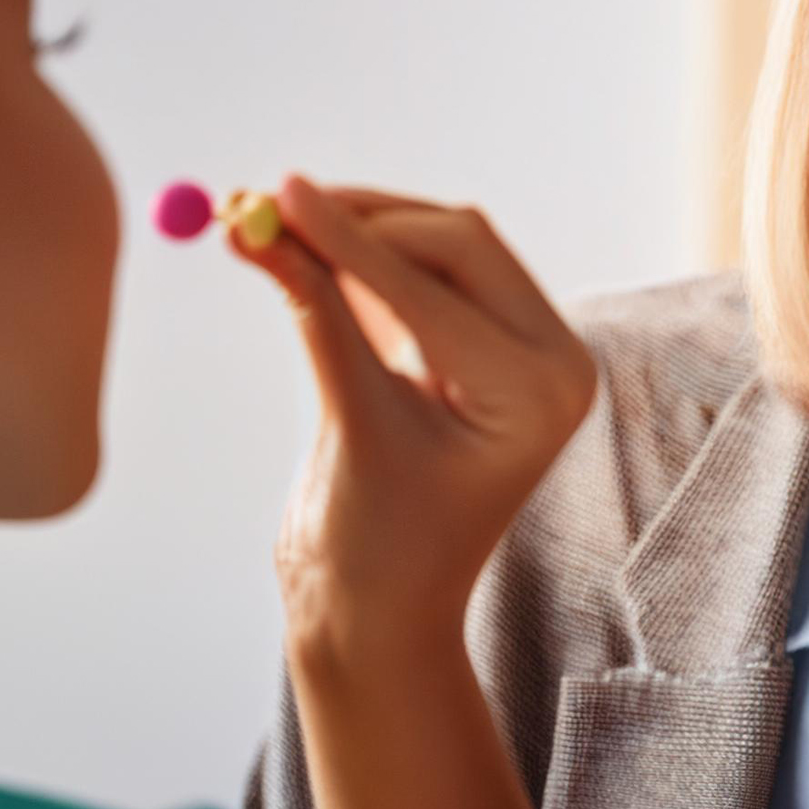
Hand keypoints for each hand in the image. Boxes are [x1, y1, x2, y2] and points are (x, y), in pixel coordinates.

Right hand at [232, 175, 597, 651]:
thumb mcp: (350, 425)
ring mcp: (515, 348)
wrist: (377, 614)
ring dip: (352, 230)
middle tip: (265, 201)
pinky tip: (293, 245)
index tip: (279, 195)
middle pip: (454, 243)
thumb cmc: (374, 546)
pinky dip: (355, 257)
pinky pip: (414, 274)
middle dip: (357, 223)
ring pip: (433, 246)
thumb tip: (260, 221)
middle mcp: (547, 359)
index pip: (442, 285)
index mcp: (542, 389)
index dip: (352, 238)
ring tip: (261, 218)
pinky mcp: (469, 345)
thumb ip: (317, 317)